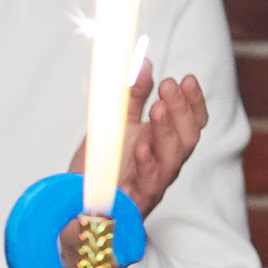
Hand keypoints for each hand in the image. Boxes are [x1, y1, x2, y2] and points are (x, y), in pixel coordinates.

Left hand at [63, 64, 209, 264]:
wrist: (74, 206)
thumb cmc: (100, 168)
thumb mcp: (114, 124)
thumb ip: (131, 96)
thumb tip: (143, 61)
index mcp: (162, 144)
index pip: (191, 123)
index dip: (194, 102)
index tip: (188, 79)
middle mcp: (163, 165)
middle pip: (188, 138)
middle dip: (182, 110)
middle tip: (169, 86)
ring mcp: (151, 185)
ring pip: (173, 160)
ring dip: (167, 131)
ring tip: (159, 107)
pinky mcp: (134, 204)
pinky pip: (148, 186)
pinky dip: (146, 164)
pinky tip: (141, 145)